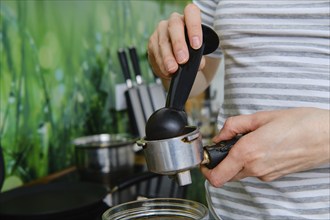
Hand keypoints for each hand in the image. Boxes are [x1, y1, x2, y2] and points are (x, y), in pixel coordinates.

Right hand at [147, 3, 204, 79]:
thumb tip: (197, 63)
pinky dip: (162, 64)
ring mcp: (161, 30)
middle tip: (183, 60)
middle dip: (178, 44)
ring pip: (163, 42)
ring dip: (168, 57)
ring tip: (173, 69)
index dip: (194, 27)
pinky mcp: (152, 42)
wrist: (178, 59)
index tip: (196, 45)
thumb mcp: (198, 52)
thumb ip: (199, 56)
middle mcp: (174, 20)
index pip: (191, 13)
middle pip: (174, 26)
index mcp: (189, 18)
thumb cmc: (191, 51)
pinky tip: (167, 71)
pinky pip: (155, 52)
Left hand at [201, 107, 329, 186]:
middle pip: (226, 175)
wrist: (327, 136)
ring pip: (240, 173)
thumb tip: (220, 135)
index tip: (205, 160)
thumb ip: (234, 125)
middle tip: (226, 145)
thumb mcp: (261, 116)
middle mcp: (255, 168)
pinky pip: (254, 171)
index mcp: (248, 152)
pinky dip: (251, 161)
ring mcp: (266, 174)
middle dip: (221, 162)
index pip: (217, 177)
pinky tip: (262, 146)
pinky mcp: (274, 175)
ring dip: (237, 161)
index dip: (206, 170)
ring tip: (249, 141)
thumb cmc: (299, 123)